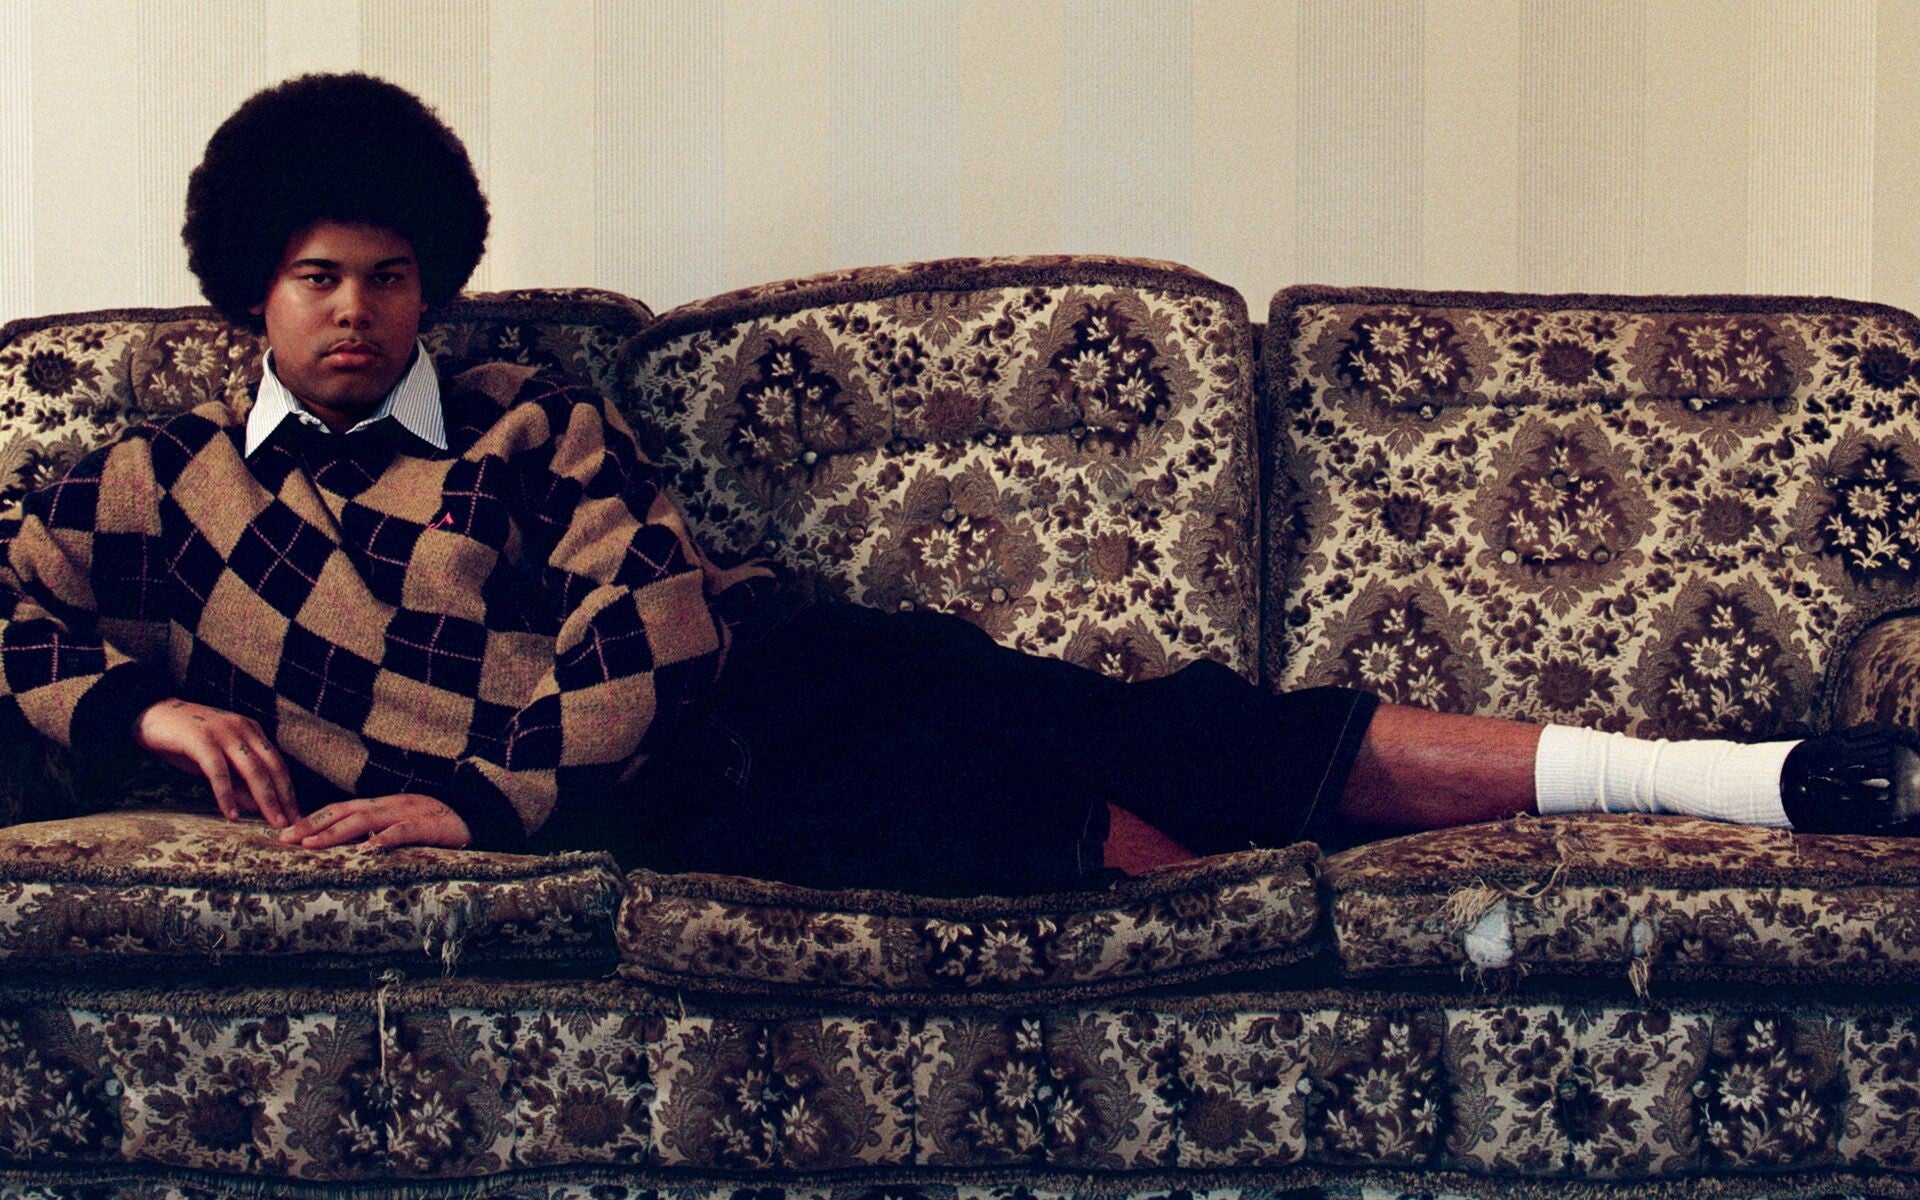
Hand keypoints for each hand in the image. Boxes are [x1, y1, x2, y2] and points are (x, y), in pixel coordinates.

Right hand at [134, 698, 297, 827]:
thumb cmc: (186, 741)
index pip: (278, 764)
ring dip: (264, 798)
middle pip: (271, 767)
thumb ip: (238, 780)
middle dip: (283, 798)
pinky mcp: (201, 739)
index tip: (295, 814)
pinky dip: (227, 794)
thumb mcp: (218, 762)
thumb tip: (258, 807)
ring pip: (252, 769)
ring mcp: (223, 733)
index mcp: (251, 731)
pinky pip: (219, 771)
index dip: (288, 790)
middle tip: (289, 823)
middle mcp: (243, 729)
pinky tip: (232, 813)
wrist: (151, 713)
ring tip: (271, 821)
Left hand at [278, 793, 471, 850]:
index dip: (313, 819)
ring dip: (337, 832)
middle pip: (346, 812)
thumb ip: (379, 833)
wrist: (485, 818)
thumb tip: (348, 848)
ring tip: (313, 844)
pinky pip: (407, 830)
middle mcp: (393, 805)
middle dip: (313, 825)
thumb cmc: (442, 829)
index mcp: (385, 805)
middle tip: (286, 839)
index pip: (341, 809)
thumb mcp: (405, 827)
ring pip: (368, 819)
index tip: (286, 832)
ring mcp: (413, 812)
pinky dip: (386, 838)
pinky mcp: (433, 825)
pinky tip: (368, 848)